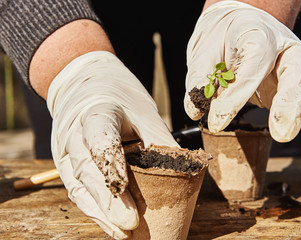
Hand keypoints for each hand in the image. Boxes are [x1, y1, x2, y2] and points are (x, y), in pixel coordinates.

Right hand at [47, 51, 178, 238]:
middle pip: (87, 169)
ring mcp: (64, 150)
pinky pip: (76, 189)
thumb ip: (158, 139)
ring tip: (121, 232)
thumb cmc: (119, 96)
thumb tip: (183, 171)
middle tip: (130, 224)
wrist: (87, 83)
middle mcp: (73, 133)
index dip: (112, 165)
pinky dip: (92, 209)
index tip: (124, 188)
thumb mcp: (143, 110)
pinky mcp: (64, 162)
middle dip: (108, 200)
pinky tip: (109, 224)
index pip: (99, 140)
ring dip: (99, 212)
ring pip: (78, 185)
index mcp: (94, 113)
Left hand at [184, 1, 300, 141]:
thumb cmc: (221, 41)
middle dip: (292, 104)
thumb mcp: (203, 54)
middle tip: (280, 134)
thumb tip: (196, 110)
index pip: (254, 62)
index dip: (237, 94)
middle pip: (299, 68)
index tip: (217, 121)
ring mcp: (299, 59)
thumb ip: (199, 78)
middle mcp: (284, 45)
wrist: (238, 24)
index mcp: (256, 34)